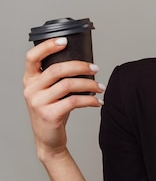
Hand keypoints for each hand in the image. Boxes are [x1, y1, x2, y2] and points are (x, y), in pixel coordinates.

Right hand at [23, 37, 104, 160]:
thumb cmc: (52, 112)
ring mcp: (38, 102)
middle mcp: (30, 89)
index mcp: (29, 80)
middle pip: (57, 69)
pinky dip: (90, 100)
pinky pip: (74, 101)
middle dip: (80, 66)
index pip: (32, 57)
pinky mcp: (49, 115)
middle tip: (95, 68)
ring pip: (68, 85)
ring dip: (89, 84)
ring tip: (100, 86)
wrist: (48, 140)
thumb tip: (83, 63)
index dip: (47, 46)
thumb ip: (56, 78)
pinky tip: (98, 101)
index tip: (64, 41)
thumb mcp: (49, 92)